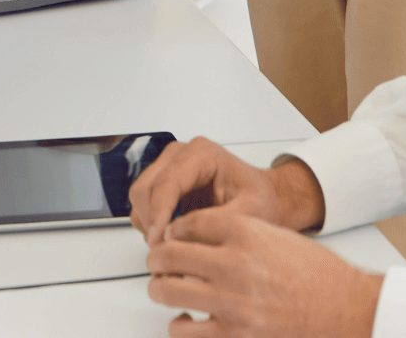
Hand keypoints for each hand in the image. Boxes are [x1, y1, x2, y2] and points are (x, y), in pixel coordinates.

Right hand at [128, 137, 324, 244]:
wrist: (265, 198)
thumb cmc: (261, 200)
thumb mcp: (248, 213)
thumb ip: (215, 222)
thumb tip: (177, 235)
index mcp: (202, 154)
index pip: (167, 183)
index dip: (159, 215)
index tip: (159, 242)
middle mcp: (180, 154)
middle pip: (145, 188)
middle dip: (152, 222)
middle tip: (166, 251)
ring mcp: (169, 166)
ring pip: (139, 196)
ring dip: (150, 224)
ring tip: (173, 244)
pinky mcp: (163, 181)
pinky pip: (144, 204)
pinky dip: (151, 223)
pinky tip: (173, 236)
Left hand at [146, 208, 382, 336]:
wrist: (345, 308)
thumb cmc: (317, 274)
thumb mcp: (276, 235)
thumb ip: (238, 234)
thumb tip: (197, 239)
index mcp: (246, 232)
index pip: (188, 223)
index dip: (173, 229)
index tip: (171, 236)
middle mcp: (234, 264)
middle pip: (169, 254)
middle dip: (157, 258)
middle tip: (157, 262)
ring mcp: (232, 302)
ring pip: (167, 291)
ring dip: (160, 288)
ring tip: (164, 288)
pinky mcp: (234, 335)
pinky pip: (184, 330)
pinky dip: (179, 323)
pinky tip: (186, 319)